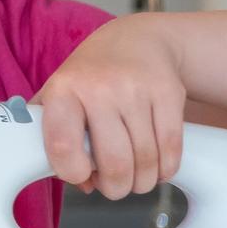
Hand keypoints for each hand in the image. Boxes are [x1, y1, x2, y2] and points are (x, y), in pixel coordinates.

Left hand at [32, 15, 188, 198]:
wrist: (137, 39)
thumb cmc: (91, 76)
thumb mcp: (59, 95)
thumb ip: (55, 139)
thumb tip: (82, 183)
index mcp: (63, 90)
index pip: (63, 146)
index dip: (73, 172)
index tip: (80, 173)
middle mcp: (99, 88)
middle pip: (114, 163)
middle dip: (116, 188)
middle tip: (114, 187)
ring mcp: (137, 89)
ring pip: (146, 160)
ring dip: (142, 182)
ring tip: (135, 178)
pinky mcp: (169, 93)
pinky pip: (171, 149)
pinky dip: (166, 169)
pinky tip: (157, 167)